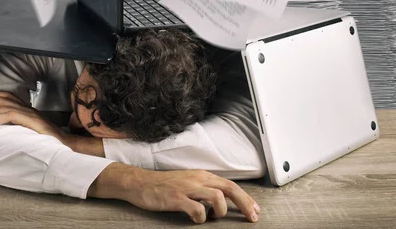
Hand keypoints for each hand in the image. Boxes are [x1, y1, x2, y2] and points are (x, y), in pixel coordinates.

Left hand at [0, 90, 67, 142]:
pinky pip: (10, 115)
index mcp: (28, 110)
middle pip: (2, 99)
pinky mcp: (31, 121)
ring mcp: (30, 114)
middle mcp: (28, 109)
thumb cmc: (50, 143)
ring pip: (2, 106)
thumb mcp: (31, 133)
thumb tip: (3, 133)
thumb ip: (19, 129)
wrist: (67, 146)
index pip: (8, 96)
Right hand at [89, 163, 259, 223]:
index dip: (245, 198)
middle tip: (252, 217)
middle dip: (244, 203)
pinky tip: (196, 219)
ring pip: (216, 196)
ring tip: (214, 217)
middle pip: (229, 188)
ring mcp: (187, 188)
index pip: (230, 185)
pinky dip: (201, 217)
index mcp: (202, 176)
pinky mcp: (176, 198)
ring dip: (220, 210)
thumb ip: (204, 189)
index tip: (255, 210)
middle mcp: (198, 179)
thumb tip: (222, 201)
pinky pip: (196, 209)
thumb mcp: (188, 182)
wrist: (140, 183)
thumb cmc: (164, 186)